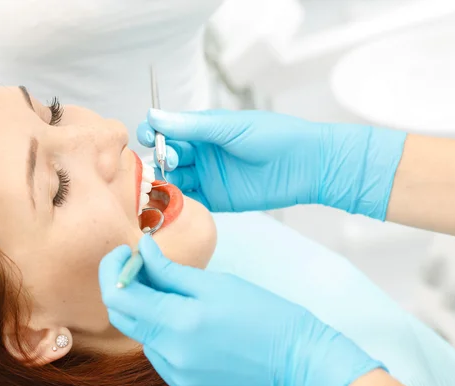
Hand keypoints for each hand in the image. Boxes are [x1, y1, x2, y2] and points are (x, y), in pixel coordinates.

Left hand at [99, 236, 384, 385]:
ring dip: (150, 311)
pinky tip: (191, 321)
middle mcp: (170, 357)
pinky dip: (165, 333)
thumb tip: (142, 251)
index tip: (123, 252)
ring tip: (178, 293)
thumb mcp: (218, 285)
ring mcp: (178, 378)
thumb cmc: (268, 318)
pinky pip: (162, 356)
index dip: (112, 269)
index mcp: (178, 324)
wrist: (301, 365)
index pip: (118, 296)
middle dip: (127, 287)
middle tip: (146, 265)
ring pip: (144, 336)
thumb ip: (171, 271)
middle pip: (125, 318)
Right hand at [137, 109, 405, 219]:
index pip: (168, 130)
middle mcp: (202, 153)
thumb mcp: (230, 127)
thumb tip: (154, 115)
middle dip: (160, 158)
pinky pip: (190, 202)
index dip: (153, 132)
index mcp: (204, 130)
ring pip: (175, 180)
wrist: (307, 164)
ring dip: (165, 182)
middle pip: (168, 156)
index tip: (147, 136)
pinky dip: (179, 202)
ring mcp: (208, 177)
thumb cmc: (274, 136)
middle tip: (166, 162)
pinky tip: (174, 201)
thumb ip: (192, 125)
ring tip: (166, 183)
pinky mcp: (217, 200)